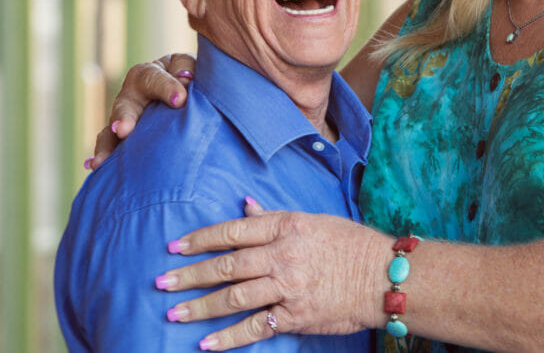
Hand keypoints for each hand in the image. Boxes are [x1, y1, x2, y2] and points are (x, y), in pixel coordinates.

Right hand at [88, 53, 196, 168]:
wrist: (192, 98)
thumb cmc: (196, 81)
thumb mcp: (196, 71)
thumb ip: (191, 73)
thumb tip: (185, 81)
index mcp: (153, 73)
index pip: (155, 77)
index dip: (166, 87)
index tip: (180, 101)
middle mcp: (133, 93)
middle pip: (125, 104)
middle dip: (124, 117)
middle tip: (123, 130)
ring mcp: (126, 115)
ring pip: (113, 127)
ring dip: (108, 142)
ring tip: (103, 158)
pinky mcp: (124, 135)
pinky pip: (110, 144)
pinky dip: (103, 154)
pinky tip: (95, 165)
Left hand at [154, 211, 387, 350]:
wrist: (382, 277)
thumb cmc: (349, 244)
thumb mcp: (312, 220)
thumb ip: (274, 216)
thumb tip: (245, 203)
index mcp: (287, 226)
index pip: (234, 230)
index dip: (202, 239)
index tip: (176, 246)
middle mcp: (284, 255)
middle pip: (227, 265)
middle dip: (190, 275)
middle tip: (161, 282)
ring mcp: (288, 287)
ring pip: (234, 297)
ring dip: (200, 306)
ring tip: (173, 312)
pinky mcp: (295, 316)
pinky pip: (255, 327)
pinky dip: (228, 337)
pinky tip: (205, 343)